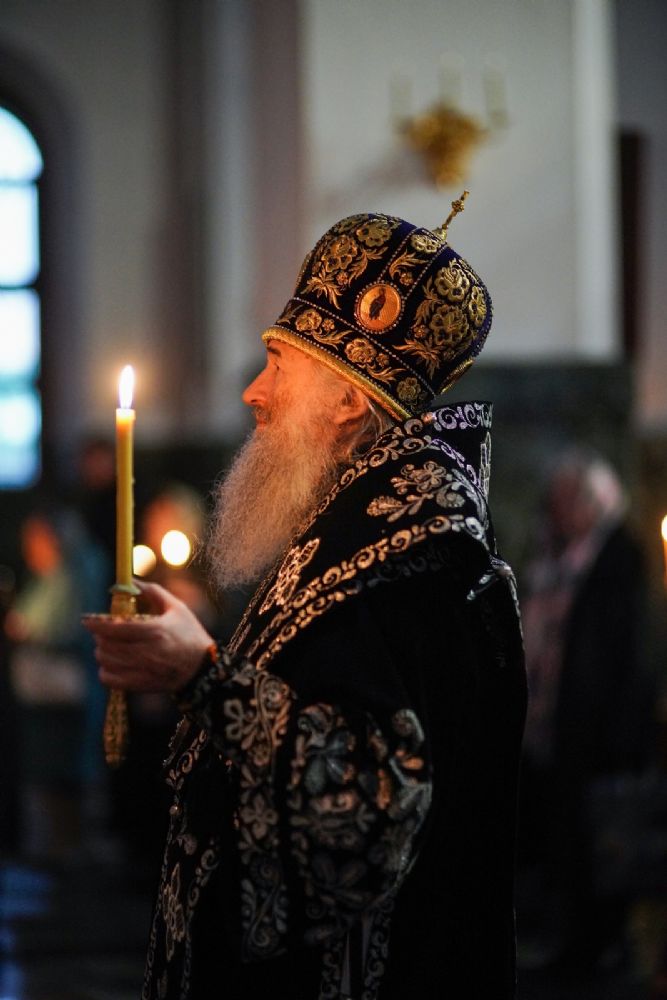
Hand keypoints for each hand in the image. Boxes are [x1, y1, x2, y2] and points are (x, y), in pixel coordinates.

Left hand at [82, 581, 213, 692]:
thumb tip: (130, 581)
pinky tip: (112, 664)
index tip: (86, 620)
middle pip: (107, 645)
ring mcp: (143, 671)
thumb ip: (153, 592)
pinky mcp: (141, 685)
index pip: (115, 628)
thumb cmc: (190, 634)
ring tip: (108, 646)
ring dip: (102, 652)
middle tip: (102, 631)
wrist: (203, 668)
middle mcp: (147, 652)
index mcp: (155, 631)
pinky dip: (105, 671)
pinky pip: (110, 680)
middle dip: (99, 636)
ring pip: (106, 662)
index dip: (96, 624)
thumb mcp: (177, 608)